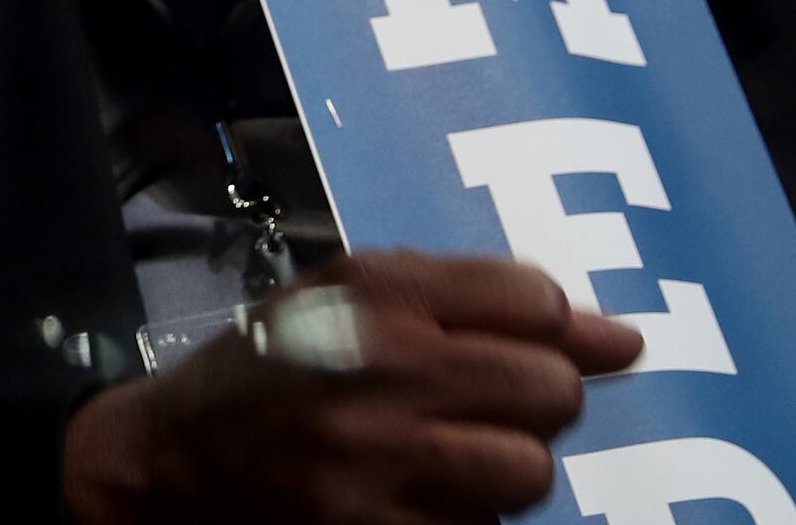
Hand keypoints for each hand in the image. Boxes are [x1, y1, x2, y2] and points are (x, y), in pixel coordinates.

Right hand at [58, 251, 644, 524]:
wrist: (167, 463)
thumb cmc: (270, 371)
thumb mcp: (351, 299)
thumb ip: (483, 301)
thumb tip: (628, 341)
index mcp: (376, 292)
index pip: (538, 299)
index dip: (543, 329)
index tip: (510, 346)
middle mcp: (383, 368)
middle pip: (551, 388)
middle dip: (530, 402)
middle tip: (473, 409)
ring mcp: (381, 461)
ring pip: (528, 471)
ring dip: (502, 470)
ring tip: (442, 459)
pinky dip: (461, 519)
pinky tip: (410, 498)